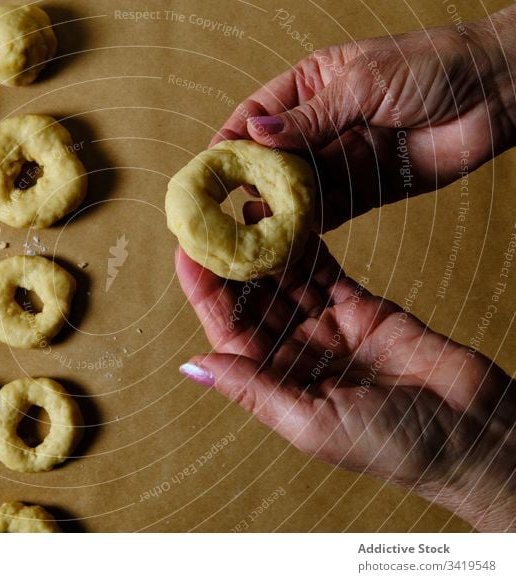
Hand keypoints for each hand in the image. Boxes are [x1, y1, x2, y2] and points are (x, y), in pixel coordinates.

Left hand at [176, 204, 515, 530]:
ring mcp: (328, 328)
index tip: (187, 253)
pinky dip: (306, 246)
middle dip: (228, 263)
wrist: (474, 433)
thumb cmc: (393, 445)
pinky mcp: (362, 308)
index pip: (227, 331)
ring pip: (283, 281)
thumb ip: (253, 389)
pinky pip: (324, 272)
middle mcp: (294, 354)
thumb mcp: (312, 422)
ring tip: (241, 209)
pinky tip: (286, 218)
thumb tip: (192, 367)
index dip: (205, 293)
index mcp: (275, 384)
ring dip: (263, 248)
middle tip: (210, 218)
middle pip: (250, 301)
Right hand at [213, 6, 515, 229]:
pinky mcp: (363, 189)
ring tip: (249, 228)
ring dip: (274, 207)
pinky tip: (287, 235)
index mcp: (311, 85)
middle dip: (246, 181)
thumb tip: (253, 134)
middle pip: (269, 157)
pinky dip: (307, 223)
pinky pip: (326, 210)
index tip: (206, 168)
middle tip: (219, 209)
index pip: (257, 115)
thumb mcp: (362, 84)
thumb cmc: (433, 67)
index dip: (230, 140)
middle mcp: (319, 124)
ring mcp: (340, 158)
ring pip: (294, 188)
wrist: (498, 93)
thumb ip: (308, 118)